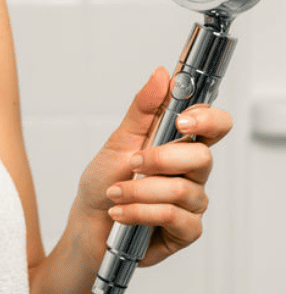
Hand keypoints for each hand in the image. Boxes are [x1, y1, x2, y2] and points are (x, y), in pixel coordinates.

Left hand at [76, 66, 232, 266]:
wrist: (90, 219)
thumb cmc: (106, 178)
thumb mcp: (120, 138)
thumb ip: (144, 108)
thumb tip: (162, 74)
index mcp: (180, 143)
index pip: (215, 125)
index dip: (208, 119)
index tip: (181, 120)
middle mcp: (192, 171)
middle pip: (202, 157)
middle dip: (159, 159)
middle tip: (131, 163)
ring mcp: (193, 201)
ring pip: (183, 189)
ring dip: (139, 190)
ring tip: (116, 192)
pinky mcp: (187, 230)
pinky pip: (174, 217)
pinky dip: (139, 212)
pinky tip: (121, 212)